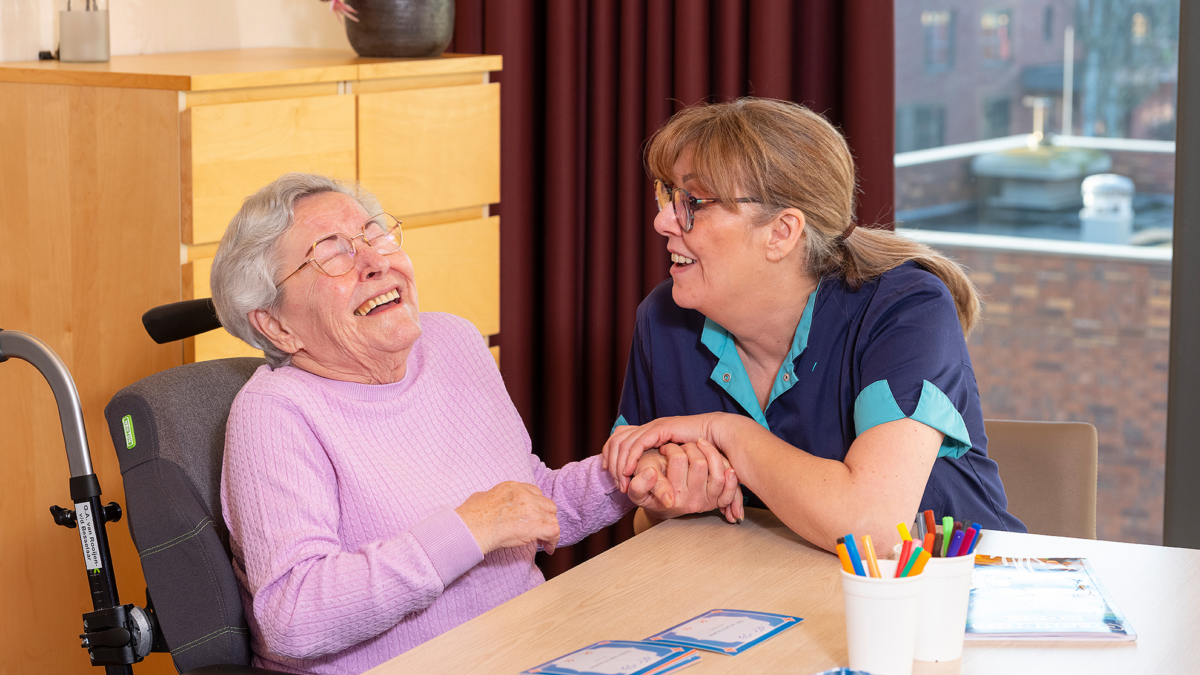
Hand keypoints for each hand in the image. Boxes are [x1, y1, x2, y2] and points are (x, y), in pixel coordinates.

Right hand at [454, 482, 560, 554]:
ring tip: (543, 541)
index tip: (533, 516)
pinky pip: (554, 531)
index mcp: (513, 487)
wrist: (473, 526)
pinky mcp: (536, 525)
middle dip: (544, 517)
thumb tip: (484, 500)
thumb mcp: (480, 497)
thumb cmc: (471, 515)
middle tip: (539, 529)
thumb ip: (490, 498)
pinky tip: (548, 548)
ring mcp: (532, 509)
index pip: (535, 492)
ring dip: (549, 529)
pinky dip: (553, 541)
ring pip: (552, 518)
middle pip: (546, 504)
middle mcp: (525, 495)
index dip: (536, 506)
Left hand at [602, 414, 726, 491]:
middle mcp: (647, 428)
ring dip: (620, 465)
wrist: (717, 435)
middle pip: (616, 441)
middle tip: (616, 484)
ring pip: (623, 444)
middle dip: (612, 463)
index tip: (609, 475)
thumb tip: (644, 474)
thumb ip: (659, 466)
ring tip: (623, 482)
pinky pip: (637, 443)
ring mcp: (653, 427)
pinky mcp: (660, 429)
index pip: (617, 439)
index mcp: (648, 433)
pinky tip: (629, 472)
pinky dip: (630, 458)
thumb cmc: (699, 450)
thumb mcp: (673, 461)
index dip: (609, 455)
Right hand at [627, 441, 743, 522]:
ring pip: (717, 471)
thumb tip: (651, 473)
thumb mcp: (637, 489)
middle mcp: (691, 501)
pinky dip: (729, 473)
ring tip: (696, 450)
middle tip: (679, 448)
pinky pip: (729, 487)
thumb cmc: (650, 491)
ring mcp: (706, 501)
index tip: (665, 448)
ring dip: (709, 454)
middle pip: (699, 462)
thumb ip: (639, 484)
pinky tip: (720, 462)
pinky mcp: (717, 501)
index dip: (672, 450)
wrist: (663, 504)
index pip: (678, 460)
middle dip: (689, 448)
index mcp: (672, 496)